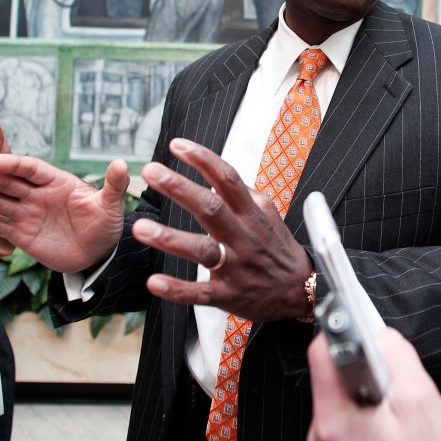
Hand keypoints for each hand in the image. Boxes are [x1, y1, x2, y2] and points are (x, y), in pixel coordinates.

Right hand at [0, 155, 128, 272]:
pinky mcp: (22, 234)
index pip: (30, 169)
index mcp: (56, 182)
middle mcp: (37, 194)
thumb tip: (123, 164)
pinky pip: (0, 227)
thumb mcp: (111, 205)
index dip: (11, 164)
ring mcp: (27, 213)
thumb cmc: (105, 224)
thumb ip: (113, 185)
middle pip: (7, 183)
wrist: (99, 254)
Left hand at [131, 138, 313, 321]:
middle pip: (211, 207)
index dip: (203, 160)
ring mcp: (235, 267)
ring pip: (201, 250)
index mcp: (252, 214)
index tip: (177, 145)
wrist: (301, 290)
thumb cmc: (278, 249)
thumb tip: (218, 177)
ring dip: (169, 238)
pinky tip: (154, 281)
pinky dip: (177, 289)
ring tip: (140, 227)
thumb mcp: (269, 215)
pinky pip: (199, 293)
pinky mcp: (228, 295)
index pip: (228, 179)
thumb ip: (244, 195)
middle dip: (179, 188)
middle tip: (150, 172)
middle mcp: (243, 236)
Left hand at [306, 328, 440, 440]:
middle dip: (365, 367)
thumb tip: (382, 335)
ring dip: (370, 397)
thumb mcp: (423, 405)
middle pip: (332, 377)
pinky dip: (369, 419)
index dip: (343, 326)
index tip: (354, 311)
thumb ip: (398, 358)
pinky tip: (396, 434)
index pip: (322, 352)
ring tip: (403, 416)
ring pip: (342, 402)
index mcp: (335, 420)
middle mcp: (321, 437)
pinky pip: (348, 426)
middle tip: (400, 382)